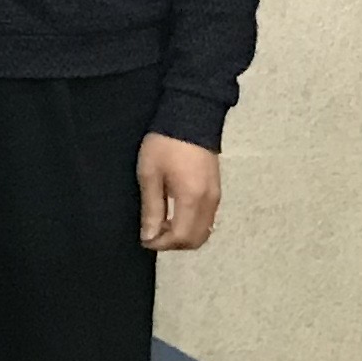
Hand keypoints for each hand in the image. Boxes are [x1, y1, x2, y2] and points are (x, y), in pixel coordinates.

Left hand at [138, 136, 222, 250]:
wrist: (191, 117)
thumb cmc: (165, 145)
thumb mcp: (150, 175)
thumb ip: (152, 208)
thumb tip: (150, 236)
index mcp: (192, 199)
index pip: (182, 237)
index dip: (162, 244)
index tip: (144, 239)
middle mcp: (209, 202)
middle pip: (197, 239)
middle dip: (173, 243)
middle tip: (152, 233)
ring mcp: (216, 196)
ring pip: (204, 231)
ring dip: (183, 235)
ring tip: (161, 223)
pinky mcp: (217, 190)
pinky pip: (207, 219)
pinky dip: (192, 225)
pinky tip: (174, 214)